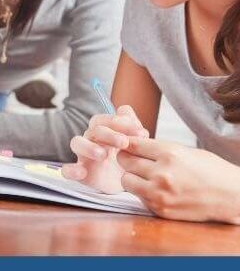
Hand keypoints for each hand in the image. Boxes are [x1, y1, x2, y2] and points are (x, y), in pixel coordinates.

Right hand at [62, 106, 147, 192]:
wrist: (127, 186)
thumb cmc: (128, 159)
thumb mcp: (135, 144)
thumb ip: (133, 126)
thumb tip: (127, 113)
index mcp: (103, 130)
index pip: (105, 119)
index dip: (120, 122)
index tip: (140, 132)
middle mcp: (91, 139)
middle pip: (93, 129)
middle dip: (109, 134)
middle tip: (125, 142)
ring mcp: (84, 156)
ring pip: (77, 143)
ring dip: (89, 147)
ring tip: (103, 155)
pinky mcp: (80, 174)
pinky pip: (67, 170)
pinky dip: (71, 170)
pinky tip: (81, 173)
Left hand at [118, 137, 239, 223]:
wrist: (230, 195)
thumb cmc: (209, 168)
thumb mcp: (183, 150)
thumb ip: (157, 149)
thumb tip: (133, 144)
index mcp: (169, 154)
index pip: (133, 144)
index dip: (127, 142)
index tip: (126, 143)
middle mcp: (162, 174)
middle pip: (125, 161)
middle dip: (126, 158)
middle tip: (132, 158)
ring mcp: (160, 194)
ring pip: (126, 180)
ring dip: (130, 176)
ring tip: (142, 175)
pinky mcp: (161, 211)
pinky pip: (138, 197)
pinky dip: (142, 192)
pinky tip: (154, 188)